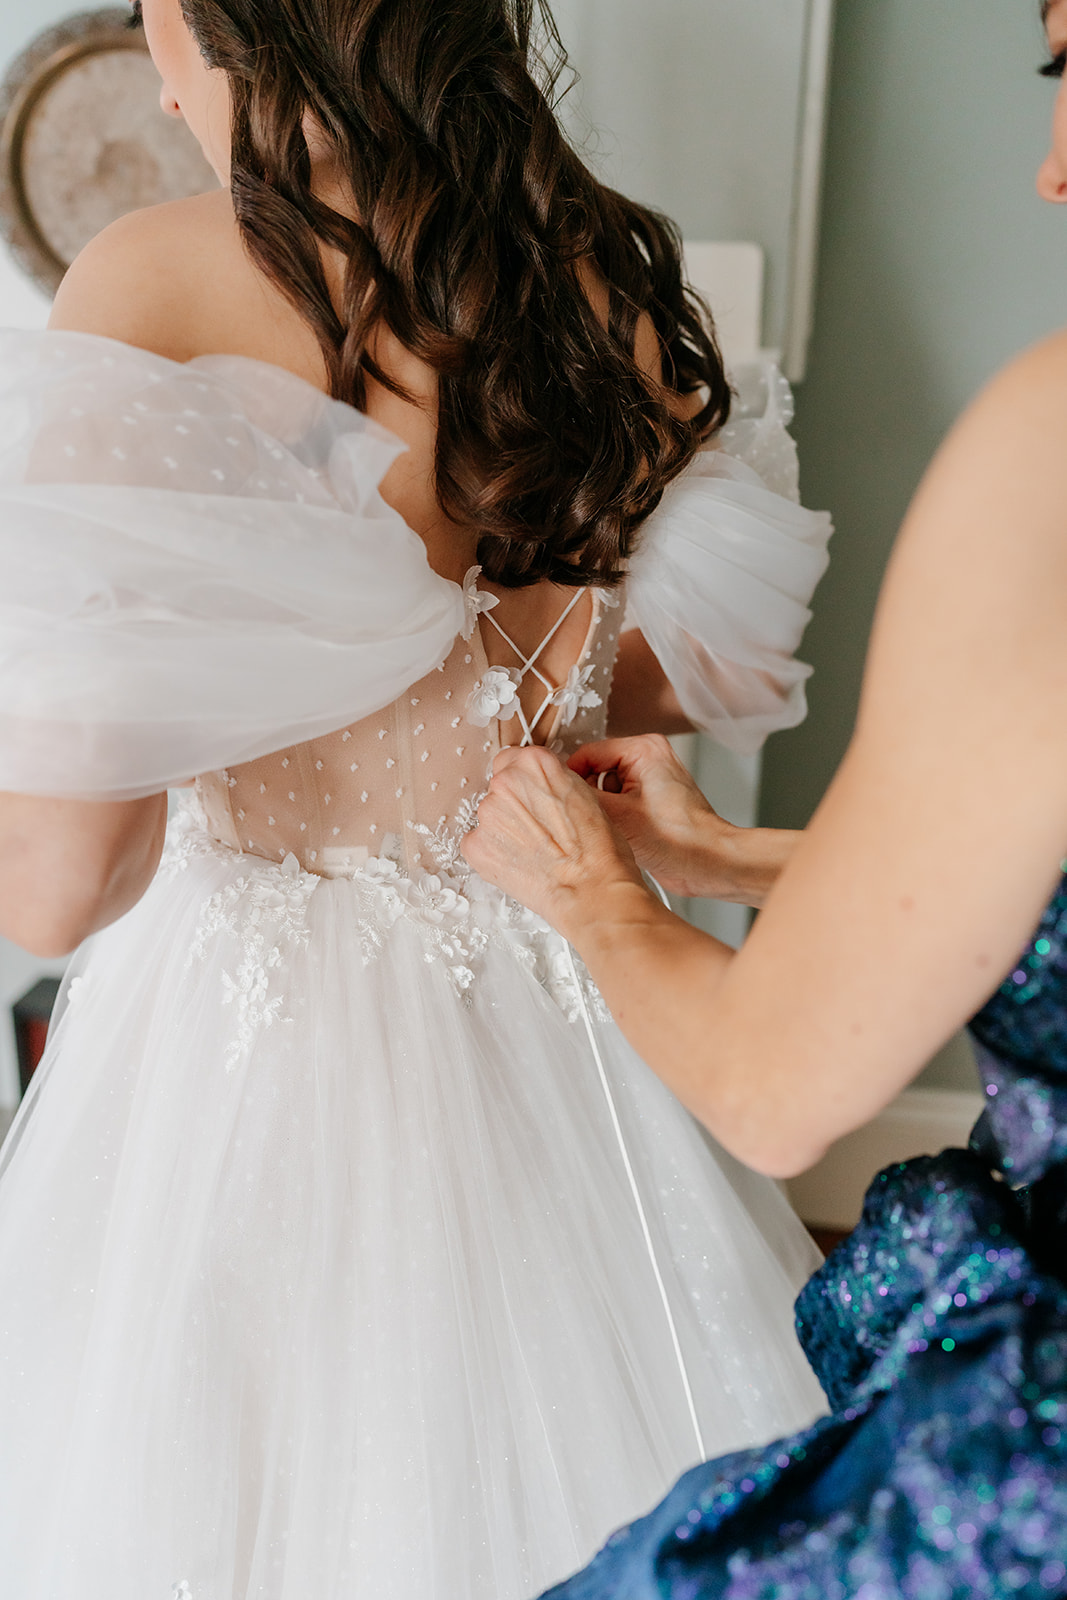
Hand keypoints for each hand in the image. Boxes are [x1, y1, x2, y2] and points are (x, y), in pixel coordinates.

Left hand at [462, 745, 649, 941]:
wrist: (592, 890)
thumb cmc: (598, 850)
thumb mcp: (584, 794)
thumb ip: (552, 781)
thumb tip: (538, 787)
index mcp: (535, 763)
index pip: (512, 759)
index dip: (525, 781)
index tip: (531, 795)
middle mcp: (506, 783)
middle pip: (499, 788)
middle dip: (515, 806)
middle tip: (540, 830)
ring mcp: (487, 815)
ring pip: (490, 817)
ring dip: (505, 830)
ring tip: (534, 851)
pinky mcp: (475, 846)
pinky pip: (477, 843)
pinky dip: (493, 853)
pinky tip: (519, 864)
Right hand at [568, 735, 799, 905]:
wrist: (711, 865)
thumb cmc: (680, 839)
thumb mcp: (618, 816)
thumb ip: (581, 797)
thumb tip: (554, 790)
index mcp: (644, 749)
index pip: (588, 753)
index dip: (570, 778)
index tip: (559, 801)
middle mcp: (649, 758)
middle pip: (595, 771)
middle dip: (589, 797)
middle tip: (590, 820)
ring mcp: (652, 780)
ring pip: (605, 790)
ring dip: (602, 811)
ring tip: (612, 831)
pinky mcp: (653, 802)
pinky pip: (619, 803)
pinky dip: (614, 820)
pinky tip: (620, 837)